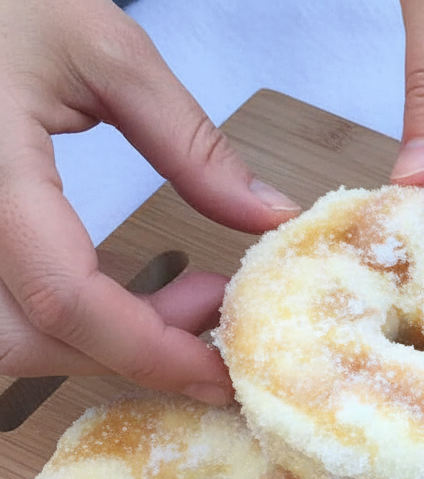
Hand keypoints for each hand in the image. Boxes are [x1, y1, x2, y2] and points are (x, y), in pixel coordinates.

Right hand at [0, 0, 300, 404]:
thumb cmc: (7, 1)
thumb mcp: (106, 52)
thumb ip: (191, 144)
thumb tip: (271, 217)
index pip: (66, 297)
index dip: (150, 350)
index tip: (221, 371)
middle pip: (27, 339)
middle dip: (132, 349)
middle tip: (213, 307)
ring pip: (6, 338)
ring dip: (97, 343)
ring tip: (181, 297)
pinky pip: (1, 308)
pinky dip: (62, 323)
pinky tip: (120, 291)